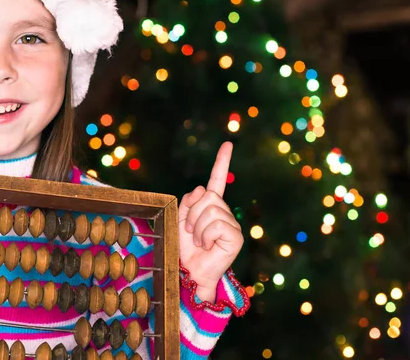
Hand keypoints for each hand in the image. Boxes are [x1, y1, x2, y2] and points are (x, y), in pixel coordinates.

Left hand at [178, 142, 243, 302]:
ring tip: (200, 241)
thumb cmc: (184, 247)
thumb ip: (188, 201)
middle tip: (192, 232)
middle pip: (207, 195)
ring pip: (210, 210)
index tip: (227, 144)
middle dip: (193, 213)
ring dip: (197, 227)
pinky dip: (206, 235)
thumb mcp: (180, 219)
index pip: (217, 180)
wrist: (189, 271)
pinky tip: (208, 246)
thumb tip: (203, 188)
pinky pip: (216, 223)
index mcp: (211, 205)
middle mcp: (224, 211)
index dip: (222, 162)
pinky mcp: (236, 236)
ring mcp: (232, 223)